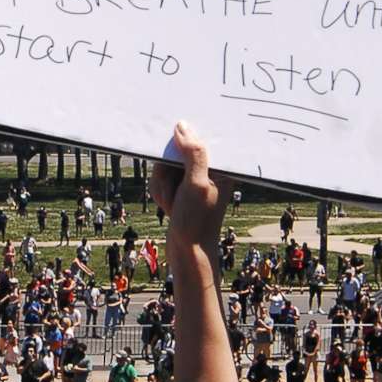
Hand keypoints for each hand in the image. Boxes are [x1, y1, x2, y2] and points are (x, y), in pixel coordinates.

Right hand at [148, 124, 227, 248]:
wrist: (189, 254)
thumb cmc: (197, 223)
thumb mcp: (196, 185)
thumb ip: (192, 154)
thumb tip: (182, 126)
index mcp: (220, 166)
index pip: (197, 140)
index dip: (180, 142)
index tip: (172, 150)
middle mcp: (208, 169)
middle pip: (174, 153)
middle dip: (166, 173)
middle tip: (175, 195)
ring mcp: (193, 179)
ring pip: (164, 167)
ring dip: (162, 186)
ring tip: (173, 206)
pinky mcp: (181, 188)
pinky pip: (160, 180)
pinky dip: (160, 193)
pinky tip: (169, 208)